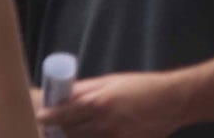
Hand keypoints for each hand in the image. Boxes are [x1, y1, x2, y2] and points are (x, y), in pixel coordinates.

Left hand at [37, 72, 189, 137]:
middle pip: (68, 132)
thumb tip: (64, 93)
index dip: (48, 116)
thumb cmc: (143, 86)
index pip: (64, 113)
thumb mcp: (114, 81)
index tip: (39, 117)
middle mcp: (103, 122)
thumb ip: (88, 88)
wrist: (173, 102)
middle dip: (56, 131)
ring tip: (71, 130)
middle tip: (48, 127)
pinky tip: (95, 132)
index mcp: (99, 102)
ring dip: (73, 137)